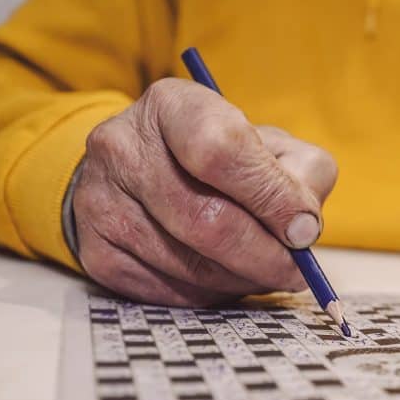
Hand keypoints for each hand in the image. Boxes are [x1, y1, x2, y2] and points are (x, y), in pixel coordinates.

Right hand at [73, 78, 336, 305]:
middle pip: (205, 219)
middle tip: (294, 270)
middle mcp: (122, 147)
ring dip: (241, 278)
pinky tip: (224, 277)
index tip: (303, 228)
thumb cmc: (225, 161)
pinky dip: (210, 294)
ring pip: (190, 265)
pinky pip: (168, 292)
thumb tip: (302, 228)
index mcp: (172, 105)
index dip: (270, 195)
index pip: (220, 150)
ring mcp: (100, 200)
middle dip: (264, 255)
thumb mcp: (271, 146)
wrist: (142, 176)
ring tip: (262, 270)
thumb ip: (302, 175)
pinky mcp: (95, 251)